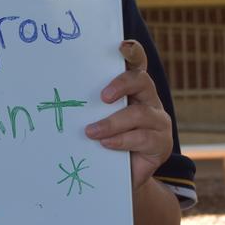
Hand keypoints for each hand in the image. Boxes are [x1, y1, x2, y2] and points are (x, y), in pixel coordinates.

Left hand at [86, 40, 172, 189]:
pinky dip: (121, 140)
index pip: (136, 64)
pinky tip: (106, 144)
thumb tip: (62, 96)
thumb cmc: (104, 142)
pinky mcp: (161, 143)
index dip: (133, 52)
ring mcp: (158, 121)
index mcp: (133, 89)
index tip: (122, 46)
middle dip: (121, 85)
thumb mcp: (96, 119)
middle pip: (142, 81)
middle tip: (102, 97)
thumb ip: (91, 106)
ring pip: (139, 113)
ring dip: (112, 122)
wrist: (119, 177)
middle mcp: (149, 100)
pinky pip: (142, 137)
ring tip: (91, 132)